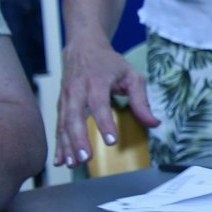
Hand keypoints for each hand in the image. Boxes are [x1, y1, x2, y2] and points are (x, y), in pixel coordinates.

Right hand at [55, 42, 158, 168]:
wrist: (83, 48)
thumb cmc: (110, 63)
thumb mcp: (131, 75)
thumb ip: (141, 100)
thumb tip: (153, 123)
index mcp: (96, 81)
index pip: (99, 104)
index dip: (104, 122)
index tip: (111, 141)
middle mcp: (77, 90)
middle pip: (75, 116)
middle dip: (79, 138)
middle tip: (86, 157)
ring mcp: (66, 98)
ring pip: (63, 123)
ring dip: (67, 145)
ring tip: (73, 163)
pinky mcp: (60, 105)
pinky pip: (58, 126)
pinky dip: (58, 144)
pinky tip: (60, 160)